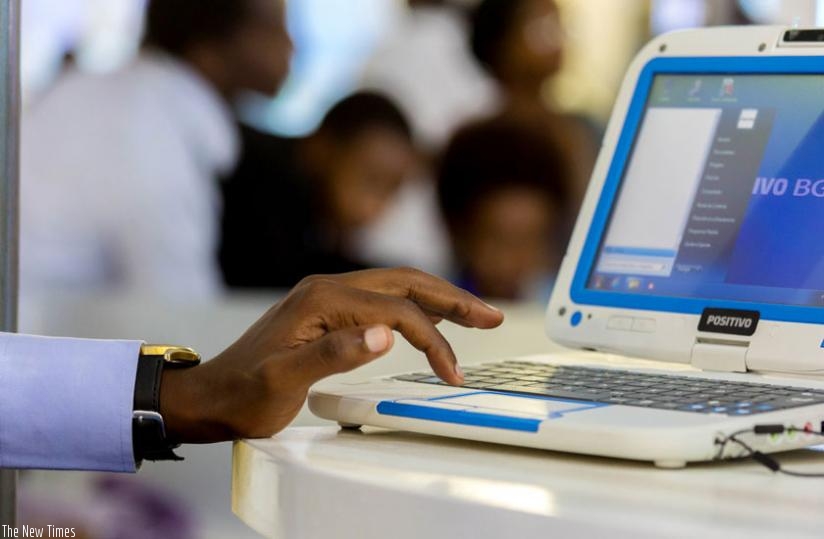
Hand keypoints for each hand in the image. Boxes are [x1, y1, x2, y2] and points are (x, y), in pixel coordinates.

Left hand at [159, 268, 503, 442]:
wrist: (208, 396)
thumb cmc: (242, 394)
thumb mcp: (283, 381)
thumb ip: (334, 354)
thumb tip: (386, 335)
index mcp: (322, 301)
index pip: (396, 312)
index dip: (432, 340)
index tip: (451, 372)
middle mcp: (327, 290)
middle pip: (404, 283)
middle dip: (451, 299)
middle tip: (491, 315)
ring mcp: (326, 298)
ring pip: (395, 287)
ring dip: (436, 298)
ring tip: (473, 313)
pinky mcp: (326, 312)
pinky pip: (380, 300)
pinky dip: (413, 307)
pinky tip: (426, 319)